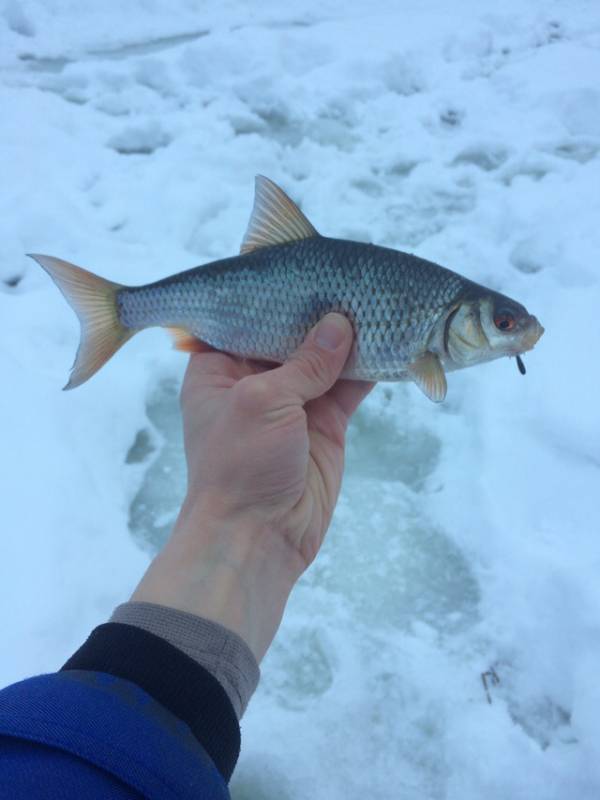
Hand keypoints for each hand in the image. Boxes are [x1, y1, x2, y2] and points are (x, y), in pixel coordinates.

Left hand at [132, 314, 372, 659]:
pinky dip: (368, 366)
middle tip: (352, 280)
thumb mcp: (263, 402)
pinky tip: (388, 340)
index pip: (245, 311)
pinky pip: (350, 385)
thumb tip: (341, 323)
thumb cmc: (239, 466)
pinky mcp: (325, 422)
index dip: (273, 290)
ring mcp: (294, 400)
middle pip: (292, 330)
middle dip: (320, 311)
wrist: (257, 537)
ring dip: (349, 336)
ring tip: (376, 303)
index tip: (308, 265)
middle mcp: (256, 378)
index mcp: (220, 365)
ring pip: (326, 356)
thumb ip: (305, 362)